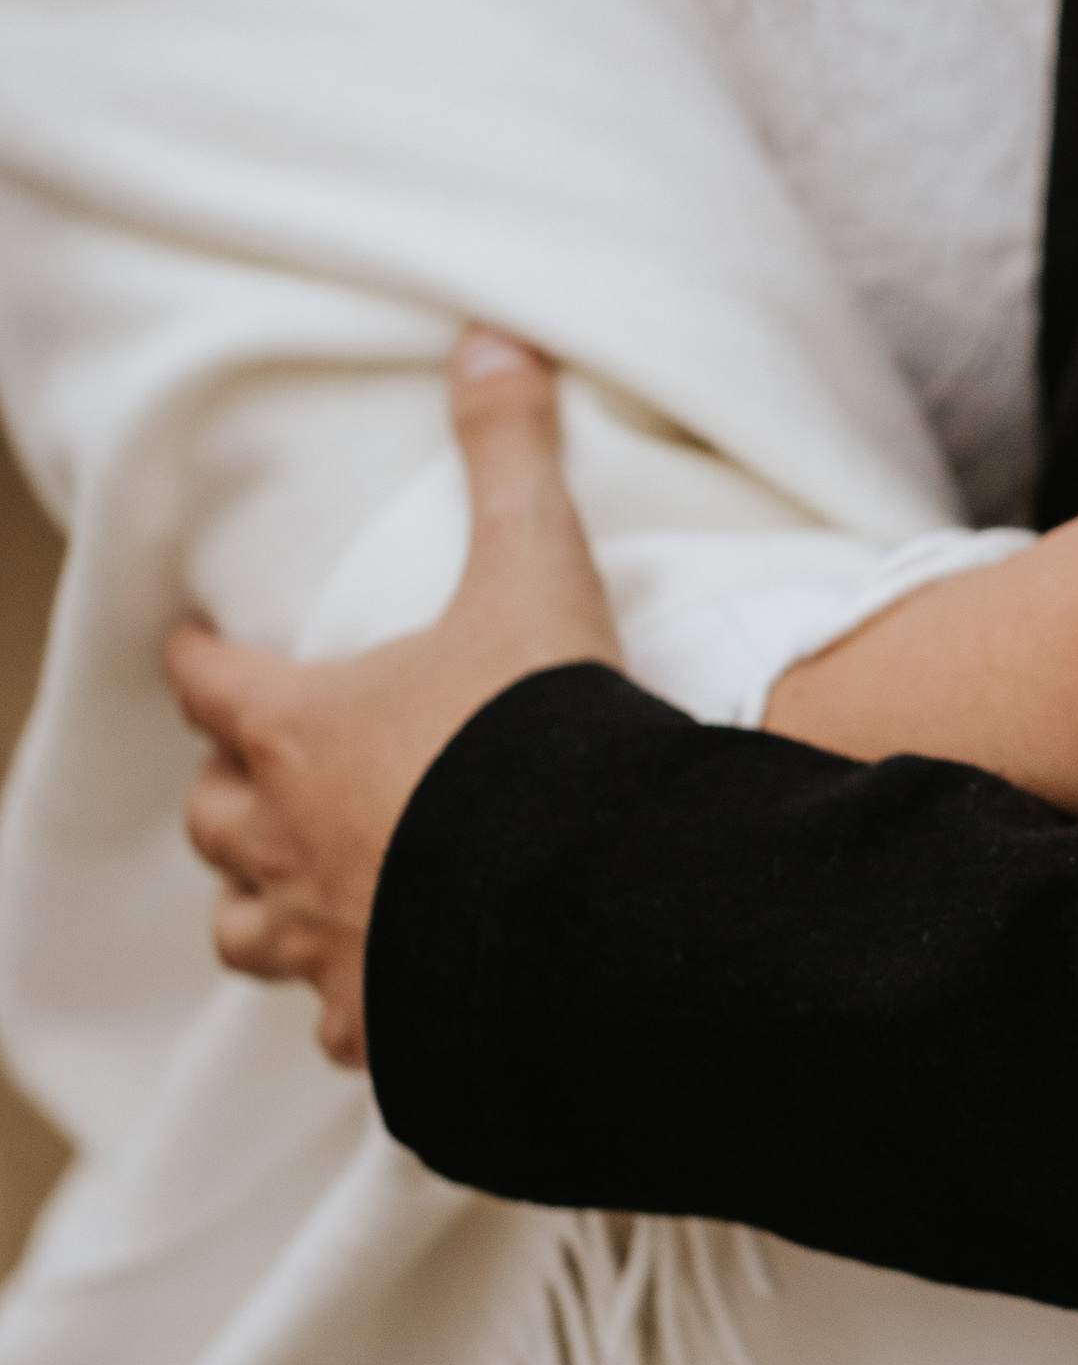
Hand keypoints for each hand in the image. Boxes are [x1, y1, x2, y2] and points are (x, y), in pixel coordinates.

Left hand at [165, 332, 617, 1065]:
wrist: (591, 906)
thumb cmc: (540, 739)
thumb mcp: (534, 575)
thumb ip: (510, 458)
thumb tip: (492, 338)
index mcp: (298, 730)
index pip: (207, 681)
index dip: (200, 658)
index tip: (200, 645)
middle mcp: (286, 842)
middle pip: (213, 817)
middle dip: (230, 794)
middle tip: (260, 774)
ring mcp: (326, 943)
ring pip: (246, 930)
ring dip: (264, 906)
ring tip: (301, 894)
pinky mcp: (381, 1025)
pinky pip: (340, 1023)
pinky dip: (355, 1005)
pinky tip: (392, 998)